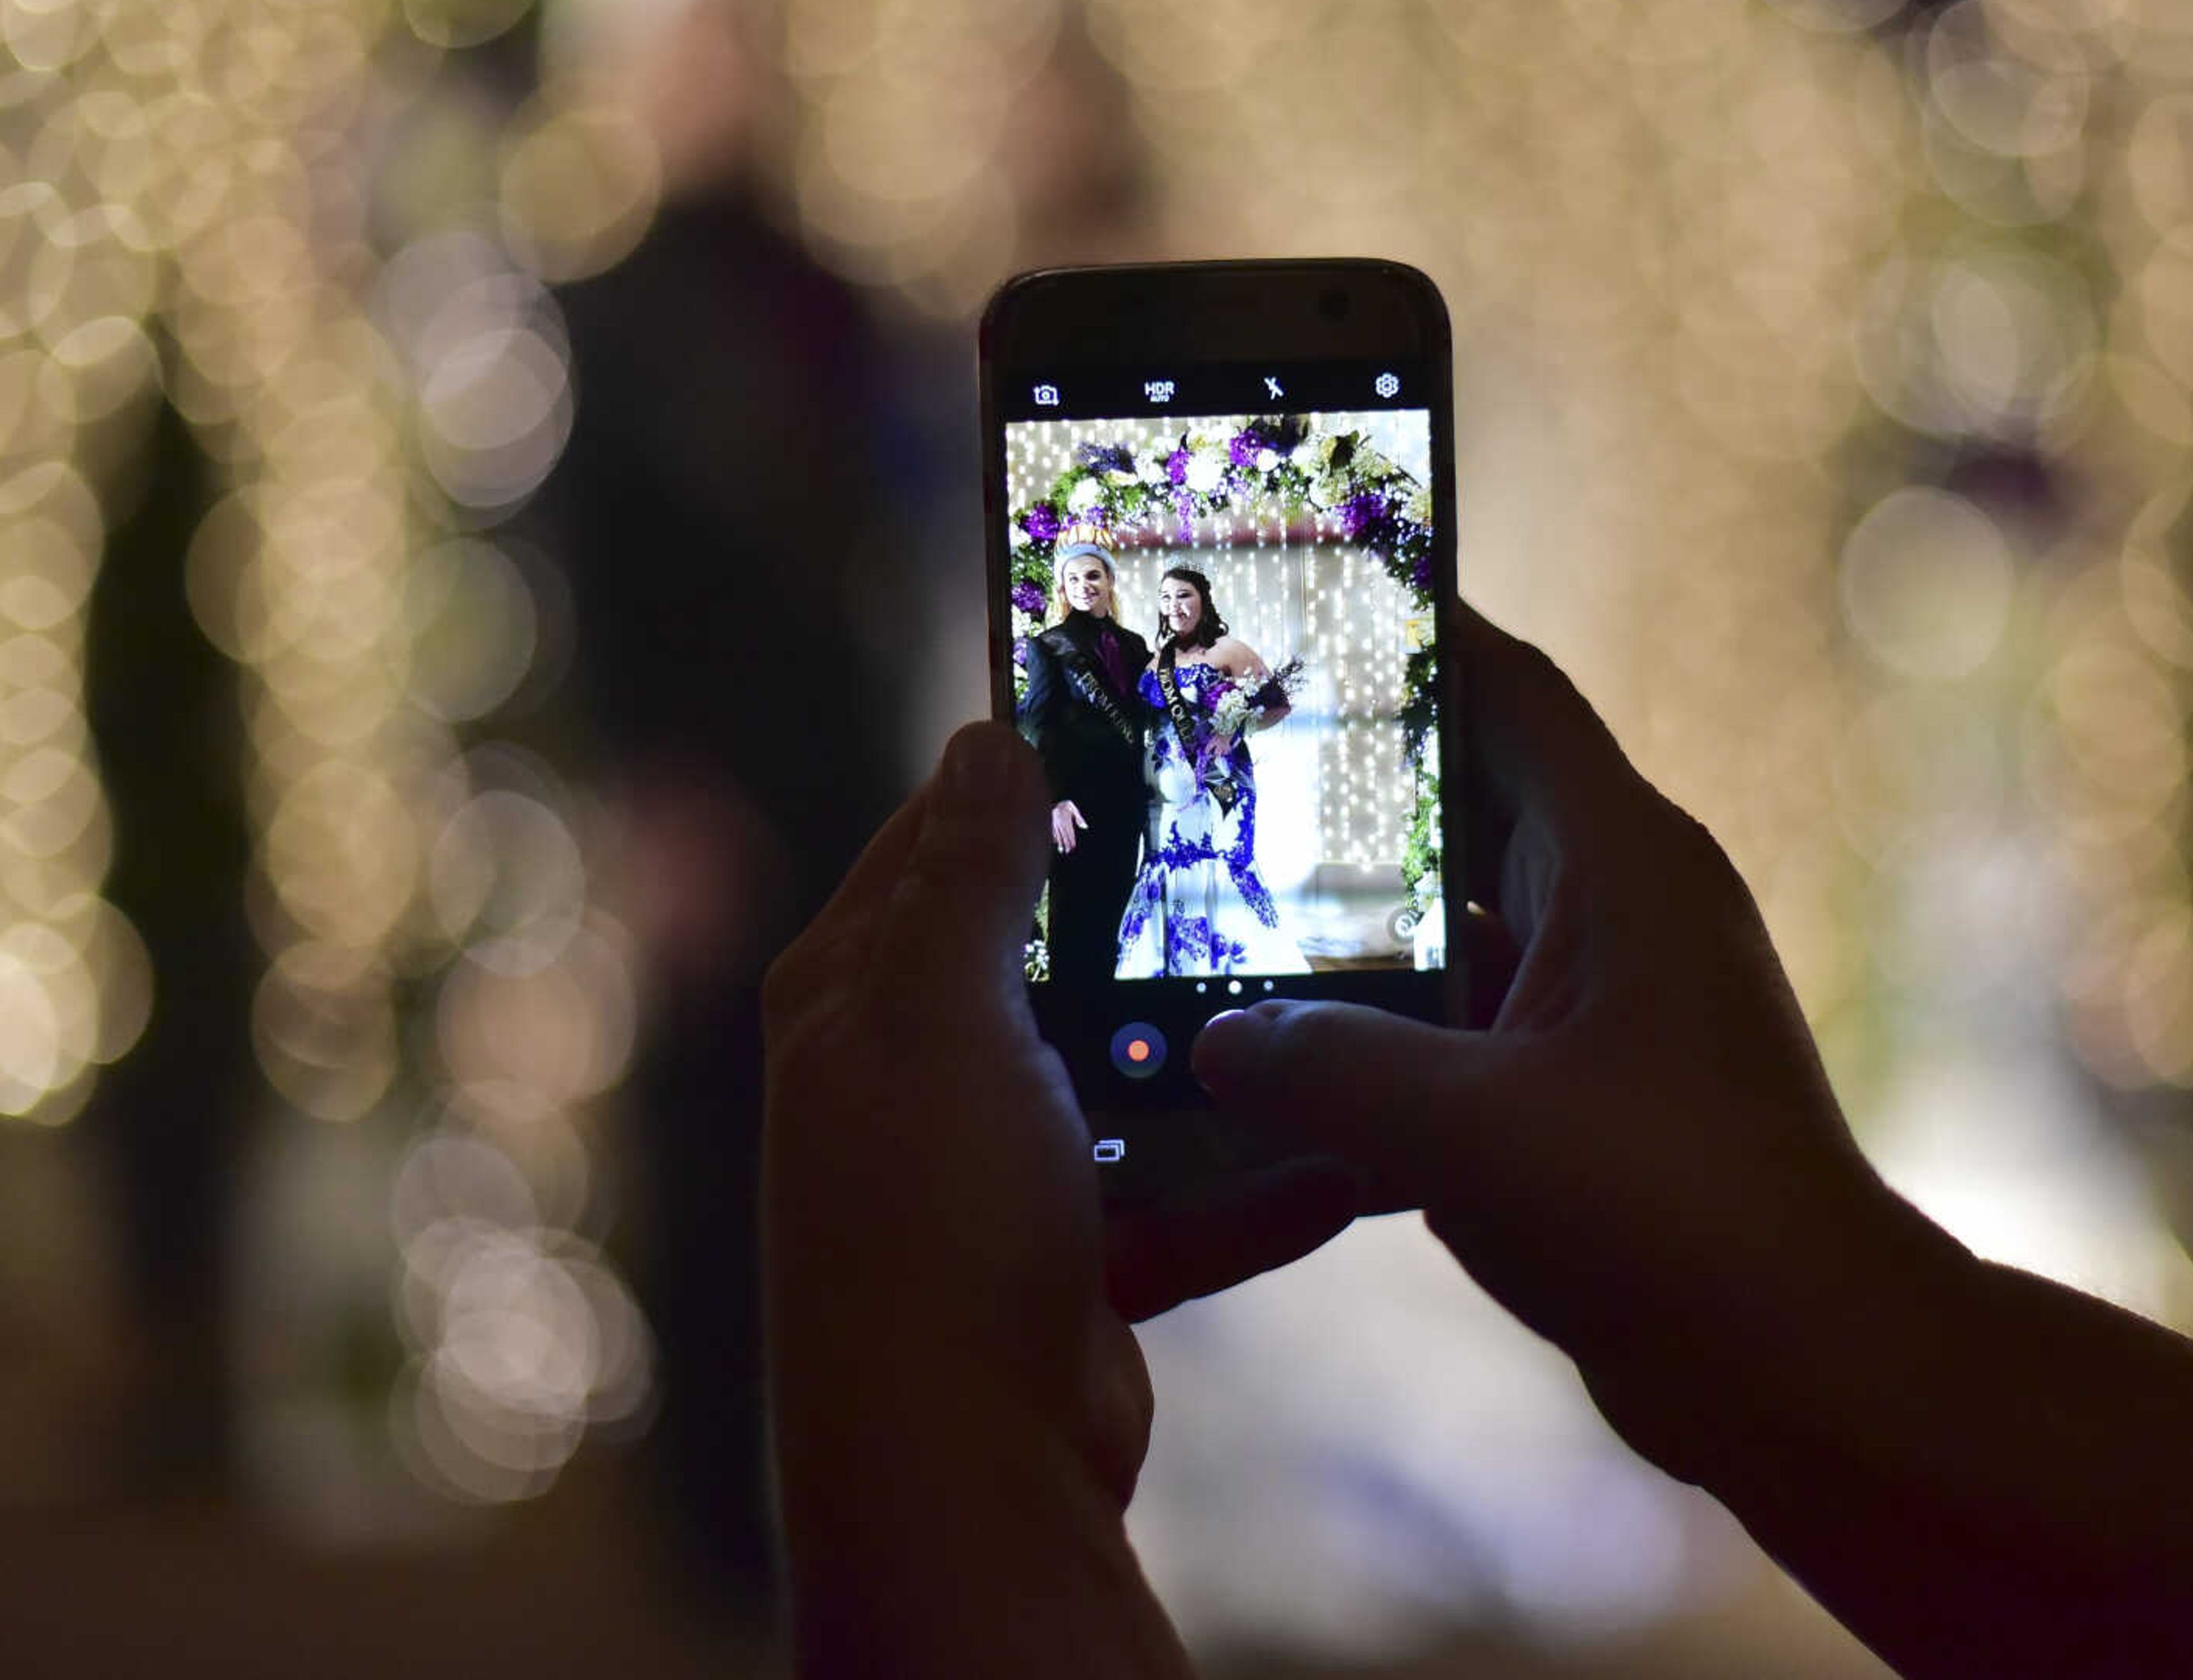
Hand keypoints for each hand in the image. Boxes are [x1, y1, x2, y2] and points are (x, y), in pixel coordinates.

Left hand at [763, 724, 1359, 1674]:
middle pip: (1043, 954)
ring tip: (1324, 991)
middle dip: (1140, 910)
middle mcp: (910, 1078)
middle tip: (1260, 844)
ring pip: (1123, 1074)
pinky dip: (1248, 1184)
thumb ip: (971, 881)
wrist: (963, 1470)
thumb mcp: (944, 1018)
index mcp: (853, 1000)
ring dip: (1211, 1053)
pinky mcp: (1070, 1259)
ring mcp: (994, 1174)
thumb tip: (987, 737)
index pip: (935, 844)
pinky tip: (1339, 1155)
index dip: (1022, 776)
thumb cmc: (930, 1224)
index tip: (1134, 722)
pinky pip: (1176, 1195)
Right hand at [1050, 796, 1086, 852]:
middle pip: (1064, 836)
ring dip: (1060, 843)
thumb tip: (1085, 827)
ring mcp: (1056, 824)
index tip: (1073, 847)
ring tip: (1061, 850)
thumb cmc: (1067, 806)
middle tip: (1068, 852)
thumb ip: (1079, 819)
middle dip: (1066, 844)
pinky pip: (1054, 832)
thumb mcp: (1074, 810)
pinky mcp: (1053, 824)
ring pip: (1058, 835)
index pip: (1070, 833)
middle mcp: (1060, 824)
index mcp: (1066, 821)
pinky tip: (1056, 842)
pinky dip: (1055, 837)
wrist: (1057, 801)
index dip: (1071, 840)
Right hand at [1191, 607, 1918, 1476]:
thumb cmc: (1676, 1219)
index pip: (1508, 693)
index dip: (1414, 633)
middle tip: (1211, 764)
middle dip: (1345, 787)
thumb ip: (1328, 1067)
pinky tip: (1276, 1077)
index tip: (1305, 600)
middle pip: (1460, 805)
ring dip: (1348, 929)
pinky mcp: (1582, 1097)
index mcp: (1618, 865)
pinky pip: (1457, 1032)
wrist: (1809, 1370)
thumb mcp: (1475, 1128)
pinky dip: (1378, 1041)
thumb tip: (1213, 1040)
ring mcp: (1602, 1008)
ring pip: (1448, 928)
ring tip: (1214, 914)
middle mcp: (1615, 914)